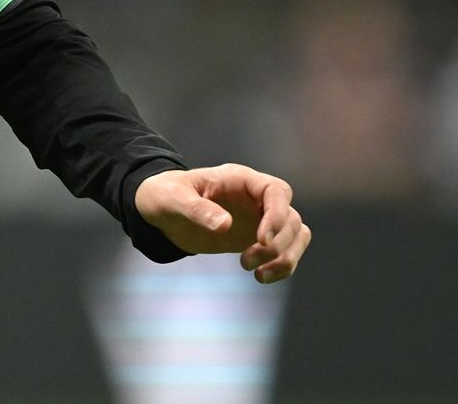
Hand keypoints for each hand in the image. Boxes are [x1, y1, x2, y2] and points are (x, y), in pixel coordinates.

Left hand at [135, 163, 311, 282]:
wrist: (161, 212)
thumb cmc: (166, 195)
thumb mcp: (174, 198)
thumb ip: (197, 209)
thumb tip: (225, 225)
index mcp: (240, 179)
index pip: (277, 191)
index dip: (277, 215)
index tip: (262, 240)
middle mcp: (256, 198)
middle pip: (291, 218)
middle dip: (276, 244)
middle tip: (245, 261)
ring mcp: (260, 219)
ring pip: (296, 235)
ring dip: (285, 258)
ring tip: (257, 274)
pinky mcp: (258, 239)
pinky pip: (286, 251)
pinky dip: (282, 267)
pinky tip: (260, 277)